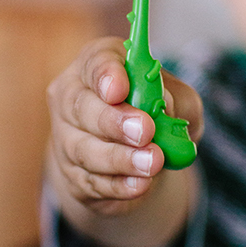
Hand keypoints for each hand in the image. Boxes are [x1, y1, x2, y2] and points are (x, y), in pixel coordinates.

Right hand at [46, 36, 202, 217]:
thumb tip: (164, 106)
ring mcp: (67, 136)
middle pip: (83, 106)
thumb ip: (175, 98)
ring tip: (153, 162)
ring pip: (84, 148)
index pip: (96, 62)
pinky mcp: (73, 174)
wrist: (137, 153)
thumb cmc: (157, 110)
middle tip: (145, 131)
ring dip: (120, 158)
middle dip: (114, 121)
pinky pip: (90, 181)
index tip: (120, 89)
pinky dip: (117, 185)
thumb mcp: (178, 98)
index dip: (106, 75)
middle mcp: (73, 95)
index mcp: (98, 62)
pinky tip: (140, 184)